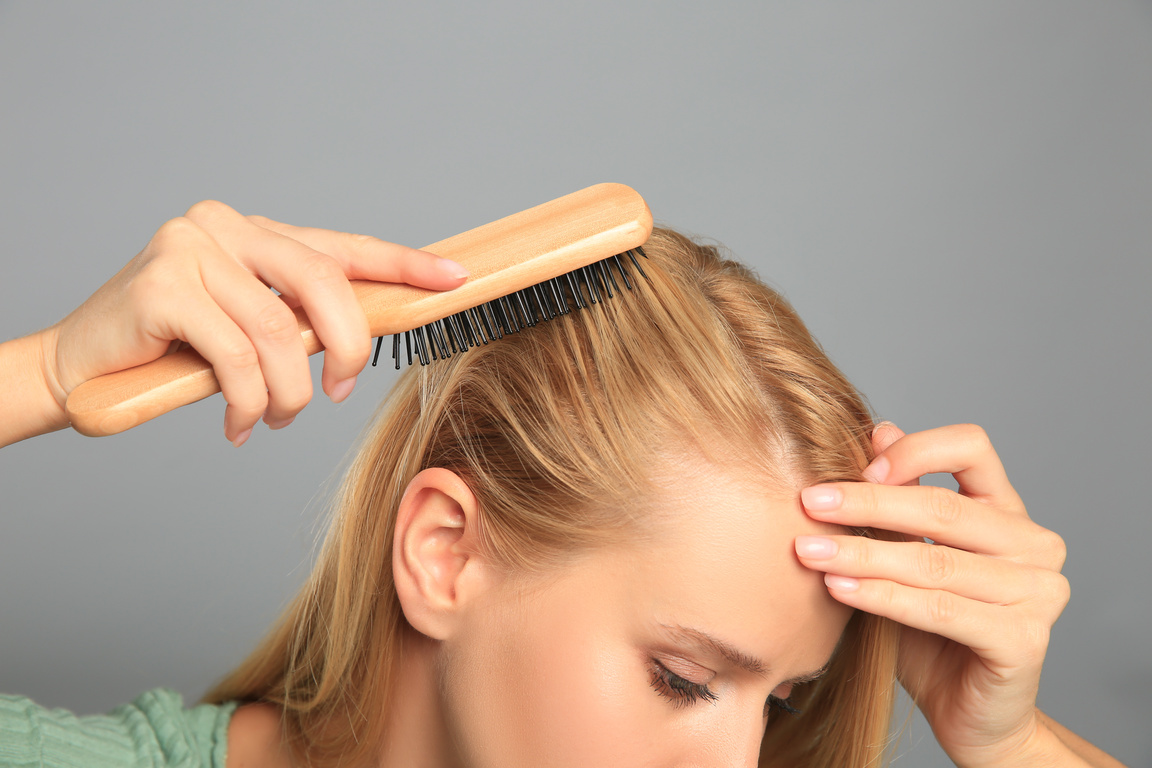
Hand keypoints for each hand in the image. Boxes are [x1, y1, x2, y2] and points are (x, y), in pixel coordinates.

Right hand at [43, 200, 467, 444]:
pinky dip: (248, 403)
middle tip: (339, 392)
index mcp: (256, 232)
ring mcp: (190, 247)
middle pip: (324, 283)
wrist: (83, 367)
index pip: (344, 246)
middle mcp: (226, 225)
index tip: (454, 278)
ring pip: (280, 335)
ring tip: (272, 418)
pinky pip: (238, 358)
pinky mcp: (161, 284)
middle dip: (348, 348)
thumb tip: (361, 341)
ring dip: (288, 394)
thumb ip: (301, 322)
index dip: (402, 265)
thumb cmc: (178, 352)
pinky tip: (236, 423)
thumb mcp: (252, 332)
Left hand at [795, 423, 1070, 766]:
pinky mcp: (1023, 639)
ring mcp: (1038, 592)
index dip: (913, 451)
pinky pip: (938, 609)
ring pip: (933, 562)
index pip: (971, 447)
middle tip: (808, 501)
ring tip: (808, 550)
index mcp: (1008, 512)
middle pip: (942, 506)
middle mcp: (1035, 545)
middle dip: (866, 502)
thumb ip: (898, 500)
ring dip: (862, 552)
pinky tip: (838, 587)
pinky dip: (882, 596)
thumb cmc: (934, 634)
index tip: (857, 467)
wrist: (973, 718)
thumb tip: (878, 430)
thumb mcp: (907, 556)